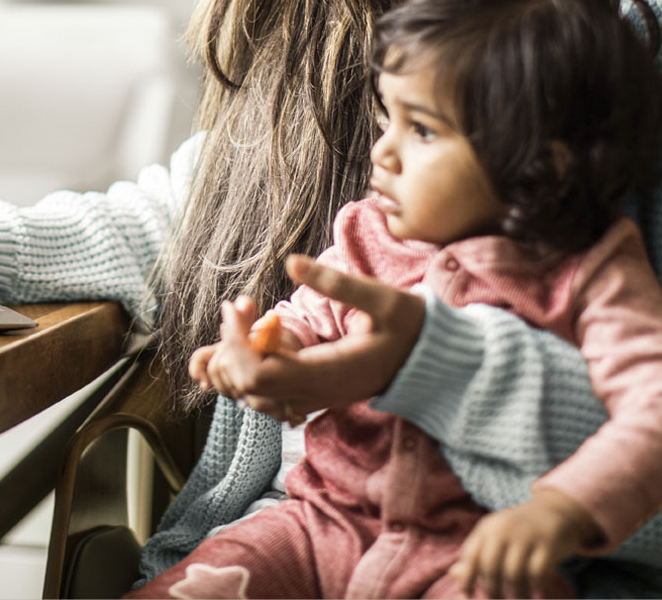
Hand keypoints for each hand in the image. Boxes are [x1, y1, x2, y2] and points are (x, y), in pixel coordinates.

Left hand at [196, 255, 424, 417]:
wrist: (430, 362)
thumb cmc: (411, 328)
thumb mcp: (384, 298)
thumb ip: (339, 284)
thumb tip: (292, 262)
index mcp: (328, 373)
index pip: (260, 374)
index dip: (238, 344)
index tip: (238, 306)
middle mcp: (315, 394)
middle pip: (247, 388)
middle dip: (230, 349)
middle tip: (238, 307)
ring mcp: (312, 399)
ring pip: (251, 397)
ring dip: (235, 362)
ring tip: (244, 320)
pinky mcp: (311, 396)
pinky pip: (265, 396)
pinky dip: (247, 372)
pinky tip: (254, 338)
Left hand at [444, 488, 600, 598]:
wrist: (554, 509)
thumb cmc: (518, 529)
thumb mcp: (494, 534)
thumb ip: (476, 554)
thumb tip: (454, 574)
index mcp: (487, 528)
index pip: (470, 557)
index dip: (466, 579)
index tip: (467, 596)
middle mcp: (504, 530)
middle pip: (491, 568)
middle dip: (493, 590)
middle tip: (498, 599)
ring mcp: (527, 536)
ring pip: (514, 574)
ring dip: (516, 593)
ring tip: (519, 598)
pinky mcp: (548, 544)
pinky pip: (538, 573)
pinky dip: (536, 587)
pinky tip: (536, 591)